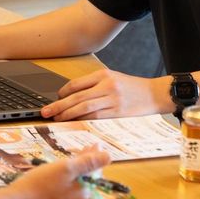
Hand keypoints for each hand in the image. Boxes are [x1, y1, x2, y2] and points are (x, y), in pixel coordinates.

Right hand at [8, 147, 110, 198]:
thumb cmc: (40, 183)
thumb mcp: (67, 167)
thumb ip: (88, 162)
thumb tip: (109, 156)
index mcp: (84, 193)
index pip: (96, 172)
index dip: (96, 156)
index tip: (95, 143)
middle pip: (87, 177)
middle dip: (87, 162)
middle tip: (87, 147)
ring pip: (77, 183)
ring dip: (77, 169)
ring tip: (74, 156)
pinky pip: (66, 189)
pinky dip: (67, 178)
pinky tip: (61, 170)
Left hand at [41, 70, 166, 120]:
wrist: (154, 94)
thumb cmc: (133, 88)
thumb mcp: (114, 79)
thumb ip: (95, 85)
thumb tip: (73, 96)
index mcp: (104, 75)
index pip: (76, 84)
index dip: (62, 93)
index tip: (55, 99)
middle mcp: (107, 85)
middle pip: (76, 97)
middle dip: (58, 105)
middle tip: (45, 111)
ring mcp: (112, 99)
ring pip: (84, 108)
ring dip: (67, 115)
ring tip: (57, 119)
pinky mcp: (117, 112)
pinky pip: (95, 117)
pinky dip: (82, 120)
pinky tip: (74, 123)